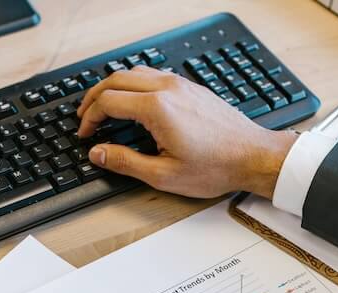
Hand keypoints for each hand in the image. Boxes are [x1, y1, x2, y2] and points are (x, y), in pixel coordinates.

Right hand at [76, 66, 297, 198]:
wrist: (253, 156)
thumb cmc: (215, 167)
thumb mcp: (164, 175)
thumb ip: (126, 162)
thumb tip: (98, 153)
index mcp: (157, 108)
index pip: (108, 102)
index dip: (90, 118)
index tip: (84, 133)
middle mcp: (167, 88)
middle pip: (116, 80)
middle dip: (94, 98)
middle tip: (84, 117)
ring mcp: (180, 84)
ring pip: (135, 72)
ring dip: (113, 87)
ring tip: (103, 107)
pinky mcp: (190, 87)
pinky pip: (153, 75)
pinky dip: (133, 84)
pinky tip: (132, 101)